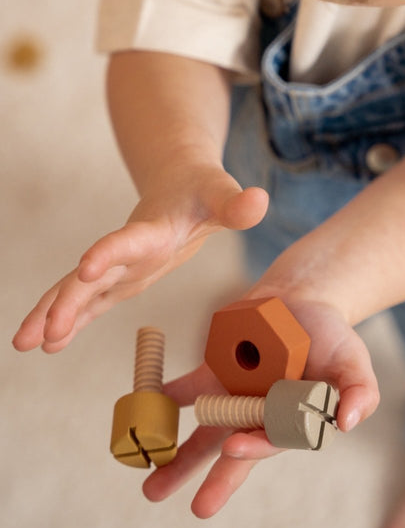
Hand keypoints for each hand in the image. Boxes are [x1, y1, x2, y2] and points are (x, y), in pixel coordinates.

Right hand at [12, 164, 267, 352]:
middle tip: (44, 332)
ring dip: (51, 314)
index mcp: (153, 230)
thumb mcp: (223, 196)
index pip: (128, 241)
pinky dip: (66, 321)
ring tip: (24, 343)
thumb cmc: (203, 191)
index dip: (109, 253)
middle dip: (66, 302)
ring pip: (76, 291)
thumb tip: (258, 202)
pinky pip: (87, 303)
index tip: (86, 268)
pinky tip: (45, 345)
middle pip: (91, 276)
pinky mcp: (119, 279)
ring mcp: (119, 266)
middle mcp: (128, 250)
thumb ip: (236, 204)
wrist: (182, 181)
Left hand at [143, 300, 379, 517]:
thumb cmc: (332, 337)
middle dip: (217, 482)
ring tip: (152, 488)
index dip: (253, 448)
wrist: (303, 300)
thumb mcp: (354, 361)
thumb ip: (359, 392)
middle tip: (200, 509)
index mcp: (290, 421)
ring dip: (178, 459)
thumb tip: (347, 423)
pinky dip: (165, 400)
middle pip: (235, 452)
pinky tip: (146, 410)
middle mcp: (258, 416)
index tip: (235, 448)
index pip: (271, 441)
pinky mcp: (214, 374)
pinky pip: (186, 390)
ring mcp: (233, 397)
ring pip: (204, 433)